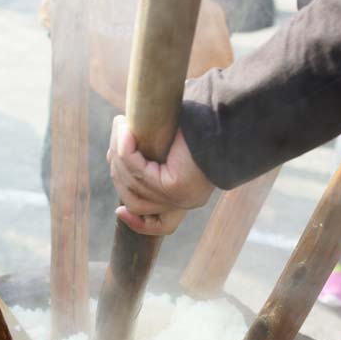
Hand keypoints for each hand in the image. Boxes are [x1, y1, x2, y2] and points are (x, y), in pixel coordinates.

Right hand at [107, 115, 213, 236]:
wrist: (225, 115)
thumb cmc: (200, 123)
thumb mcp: (169, 146)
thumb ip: (149, 160)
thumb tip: (115, 160)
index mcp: (186, 196)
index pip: (160, 224)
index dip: (138, 223)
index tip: (119, 213)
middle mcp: (184, 201)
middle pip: (135, 202)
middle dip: (119, 171)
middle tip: (119, 137)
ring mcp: (180, 197)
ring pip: (132, 188)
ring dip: (120, 159)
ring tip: (122, 130)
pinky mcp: (175, 187)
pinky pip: (139, 174)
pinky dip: (127, 154)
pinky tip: (125, 134)